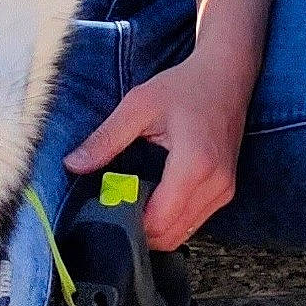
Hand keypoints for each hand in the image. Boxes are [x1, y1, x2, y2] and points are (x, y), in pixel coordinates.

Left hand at [64, 0, 281, 251]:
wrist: (231, 67)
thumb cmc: (184, 83)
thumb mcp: (139, 105)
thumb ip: (106, 139)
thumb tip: (74, 168)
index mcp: (192, 166)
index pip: (154, 223)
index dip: (120, 228)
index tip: (91, 220)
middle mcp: (213, 186)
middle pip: (164, 238)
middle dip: (130, 233)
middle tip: (98, 215)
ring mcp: (222, 191)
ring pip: (177, 232)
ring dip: (147, 225)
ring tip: (115, 206)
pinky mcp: (220, 189)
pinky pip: (188, 220)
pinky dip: (163, 216)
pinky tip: (138, 200)